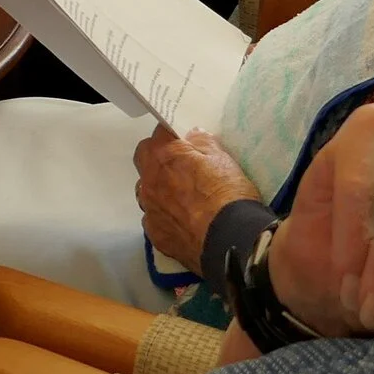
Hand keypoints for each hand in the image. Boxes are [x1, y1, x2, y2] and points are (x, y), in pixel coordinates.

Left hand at [134, 126, 261, 268]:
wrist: (230, 239)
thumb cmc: (227, 193)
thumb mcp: (223, 159)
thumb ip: (203, 142)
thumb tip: (193, 135)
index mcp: (163, 156)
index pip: (159, 133)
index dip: (172, 136)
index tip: (184, 142)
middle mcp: (149, 181)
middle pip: (144, 159)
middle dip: (158, 158)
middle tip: (181, 166)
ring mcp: (149, 209)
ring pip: (145, 191)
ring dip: (158, 188)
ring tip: (181, 198)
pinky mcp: (154, 234)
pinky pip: (153, 218)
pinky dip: (165, 216)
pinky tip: (183, 222)